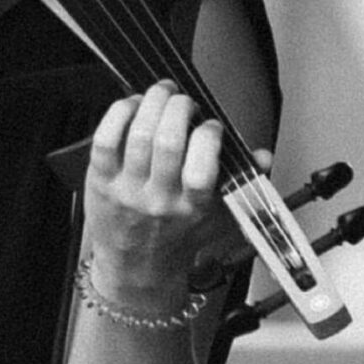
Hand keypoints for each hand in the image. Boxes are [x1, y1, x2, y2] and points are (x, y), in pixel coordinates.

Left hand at [81, 82, 263, 305]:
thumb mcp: (217, 218)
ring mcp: (127, 189)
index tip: (211, 125)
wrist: (136, 268)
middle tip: (183, 100)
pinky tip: (131, 106)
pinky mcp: (100, 181)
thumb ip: (240, 184)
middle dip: (179, 106)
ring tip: (161, 94)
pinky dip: (119, 113)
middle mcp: (159, 198)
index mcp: (192, 207)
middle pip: (168, 140)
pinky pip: (105, 139)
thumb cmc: (176, 239)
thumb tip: (263, 156)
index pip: (202, 167)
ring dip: (152, 102)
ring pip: (139, 134)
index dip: (209, 135)